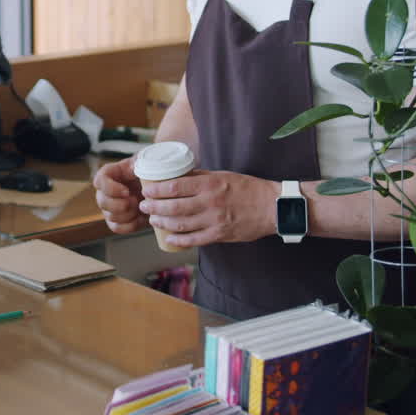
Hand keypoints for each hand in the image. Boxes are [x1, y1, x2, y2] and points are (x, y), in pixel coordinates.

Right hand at [93, 157, 146, 234]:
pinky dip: (129, 226)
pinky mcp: (117, 220)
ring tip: (141, 208)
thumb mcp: (148, 162)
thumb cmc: (152, 172)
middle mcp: (106, 190)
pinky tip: (140, 219)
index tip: (126, 191)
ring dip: (127, 215)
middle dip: (120, 205)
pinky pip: (116, 228)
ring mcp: (110, 206)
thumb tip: (136, 166)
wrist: (161, 190)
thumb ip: (141, 162)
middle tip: (136, 202)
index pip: (100, 180)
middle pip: (102, 201)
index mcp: (111, 173)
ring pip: (109, 216)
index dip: (110, 188)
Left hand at [138, 170, 279, 247]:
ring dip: (162, 223)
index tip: (146, 190)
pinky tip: (169, 238)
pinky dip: (179, 240)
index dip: (156, 190)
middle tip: (143, 206)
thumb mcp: (222, 175)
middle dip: (153, 208)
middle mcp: (210, 202)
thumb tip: (177, 176)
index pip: (174, 186)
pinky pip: (195, 239)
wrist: (272, 207)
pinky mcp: (220, 234)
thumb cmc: (247, 188)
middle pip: (173, 207)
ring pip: (180, 224)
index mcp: (210, 184)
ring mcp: (215, 220)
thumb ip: (200, 177)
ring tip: (153, 221)